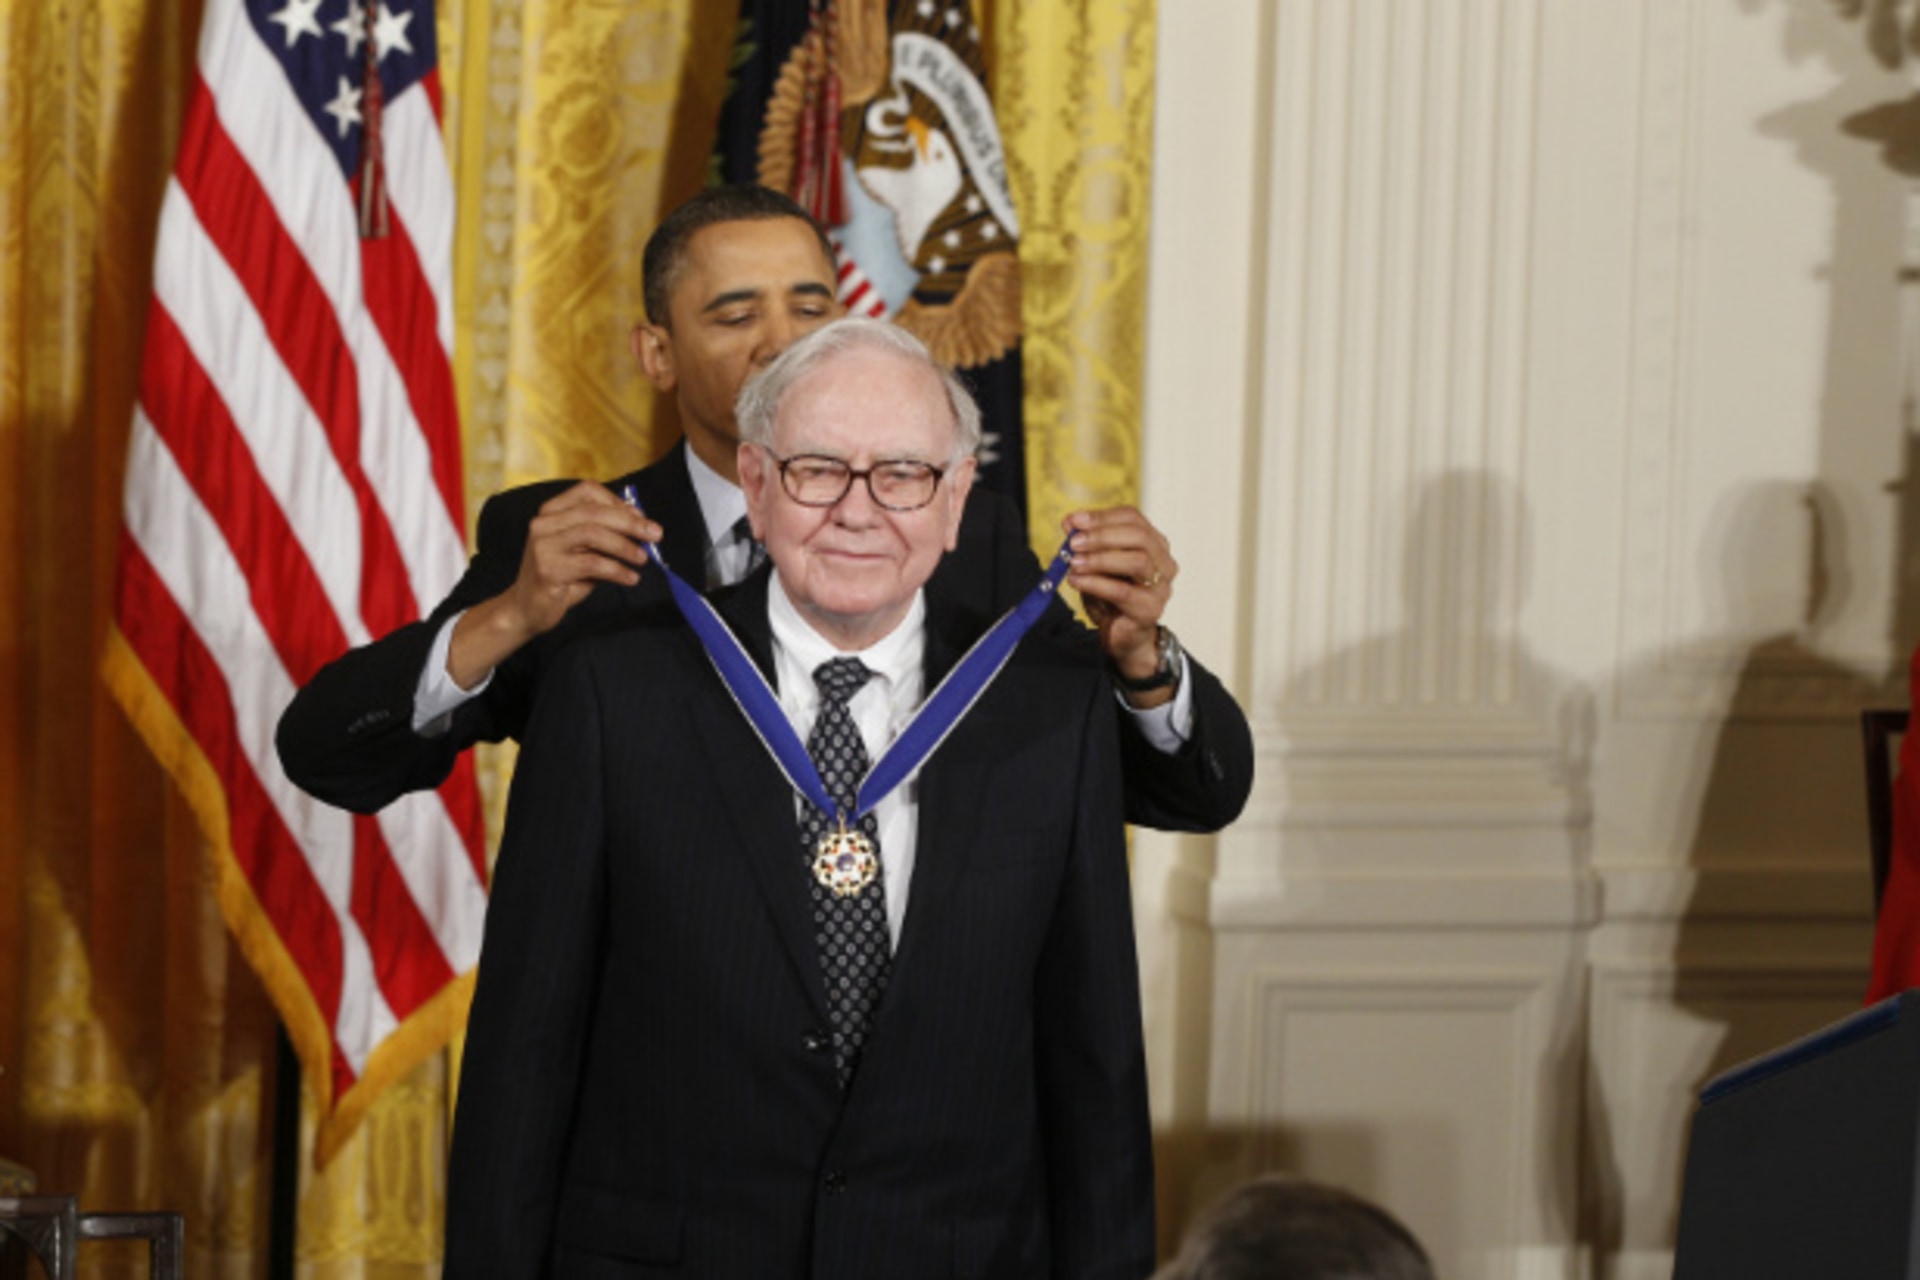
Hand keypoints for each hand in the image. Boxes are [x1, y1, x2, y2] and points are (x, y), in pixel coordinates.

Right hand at [448, 483, 660, 688]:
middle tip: (655, 534)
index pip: (588, 492)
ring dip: (624, 546)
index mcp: (552, 511)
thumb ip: (605, 534)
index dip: (619, 502)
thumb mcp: (583, 550)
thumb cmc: (561, 577)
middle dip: (630, 522)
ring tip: (642, 559)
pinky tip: (630, 578)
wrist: (527, 608)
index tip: (642, 518)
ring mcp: (543, 545)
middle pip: (594, 512)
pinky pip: (592, 564)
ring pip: (593, 534)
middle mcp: (544, 523)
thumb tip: (642, 524)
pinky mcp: (548, 569)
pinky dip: (617, 570)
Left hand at [1063, 505, 1176, 686]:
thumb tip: (1069, 524)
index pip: (1132, 518)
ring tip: (1074, 563)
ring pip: (1138, 561)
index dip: (1101, 517)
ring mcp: (1161, 586)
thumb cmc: (1111, 598)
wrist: (1123, 638)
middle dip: (1102, 535)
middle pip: (1139, 536)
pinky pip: (1123, 591)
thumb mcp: (1097, 566)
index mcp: (1154, 544)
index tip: (1072, 521)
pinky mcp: (1150, 609)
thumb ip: (1087, 545)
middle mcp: (1163, 562)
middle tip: (1073, 542)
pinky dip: (1096, 583)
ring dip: (1100, 559)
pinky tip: (1076, 581)